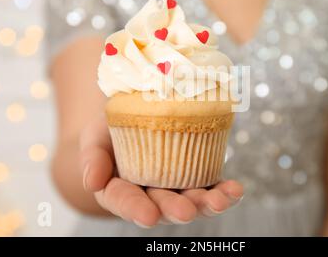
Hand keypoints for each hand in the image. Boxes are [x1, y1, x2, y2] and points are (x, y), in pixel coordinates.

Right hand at [79, 114, 243, 227]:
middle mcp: (149, 193)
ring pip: (191, 199)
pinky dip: (224, 190)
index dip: (135, 210)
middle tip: (186, 211)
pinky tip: (235, 189)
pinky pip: (211, 185)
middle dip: (176, 209)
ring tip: (221, 200)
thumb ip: (92, 157)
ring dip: (207, 203)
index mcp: (119, 190)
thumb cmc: (109, 128)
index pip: (124, 201)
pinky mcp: (195, 173)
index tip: (148, 215)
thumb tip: (92, 181)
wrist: (136, 112)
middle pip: (162, 206)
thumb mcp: (94, 136)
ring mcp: (174, 185)